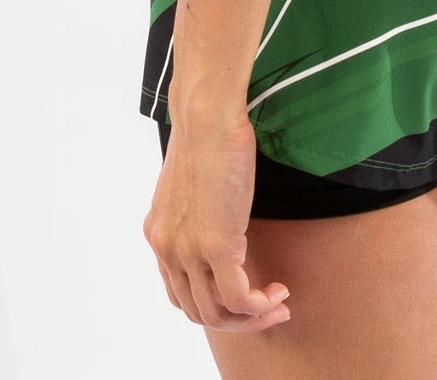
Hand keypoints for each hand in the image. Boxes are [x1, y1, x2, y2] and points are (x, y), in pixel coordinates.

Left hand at [143, 109, 291, 332]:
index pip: (180, 293)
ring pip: (217, 314)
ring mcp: (188, 251)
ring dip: (252, 318)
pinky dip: (260, 305)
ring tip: (277, 303)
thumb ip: (196, 210)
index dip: (215, 304)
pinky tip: (278, 292)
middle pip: (198, 312)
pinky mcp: (214, 245)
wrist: (206, 115)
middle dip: (236, 321)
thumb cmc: (207, 134)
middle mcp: (166, 249)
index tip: (245, 295)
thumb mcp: (192, 182)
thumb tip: (218, 217)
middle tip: (269, 308)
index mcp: (158, 235)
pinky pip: (239, 298)